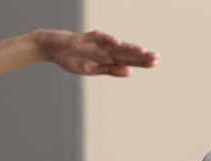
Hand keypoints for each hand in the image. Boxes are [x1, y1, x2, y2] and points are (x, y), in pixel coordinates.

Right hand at [35, 29, 157, 76]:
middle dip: (140, 56)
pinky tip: (118, 42)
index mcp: (108, 58)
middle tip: (156, 58)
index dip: (141, 62)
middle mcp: (106, 49)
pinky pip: (99, 38)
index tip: (155, 63)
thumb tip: (131, 72)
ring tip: (143, 51)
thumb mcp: (93, 70)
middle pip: (126, 53)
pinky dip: (108, 39)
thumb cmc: (74, 58)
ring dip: (129, 48)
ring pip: (117, 45)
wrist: (54, 49)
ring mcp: (98, 43)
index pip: (128, 60)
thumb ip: (111, 70)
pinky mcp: (87, 38)